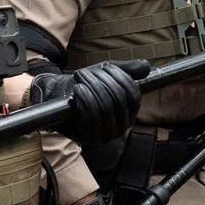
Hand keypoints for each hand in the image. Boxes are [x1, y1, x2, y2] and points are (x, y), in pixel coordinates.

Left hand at [30, 60, 149, 144]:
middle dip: (102, 81)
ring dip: (92, 88)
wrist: (57, 100)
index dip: (122, 78)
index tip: (106, 66)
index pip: (133, 96)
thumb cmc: (84, 86)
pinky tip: (79, 89)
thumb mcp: (106, 75)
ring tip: (80, 78)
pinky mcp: (89, 138)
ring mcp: (107, 135)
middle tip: (86, 72)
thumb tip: (147, 66)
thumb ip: (127, 70)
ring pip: (105, 107)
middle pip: (118, 100)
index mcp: (130, 114)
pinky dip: (86, 100)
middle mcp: (122, 128)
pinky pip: (92, 117)